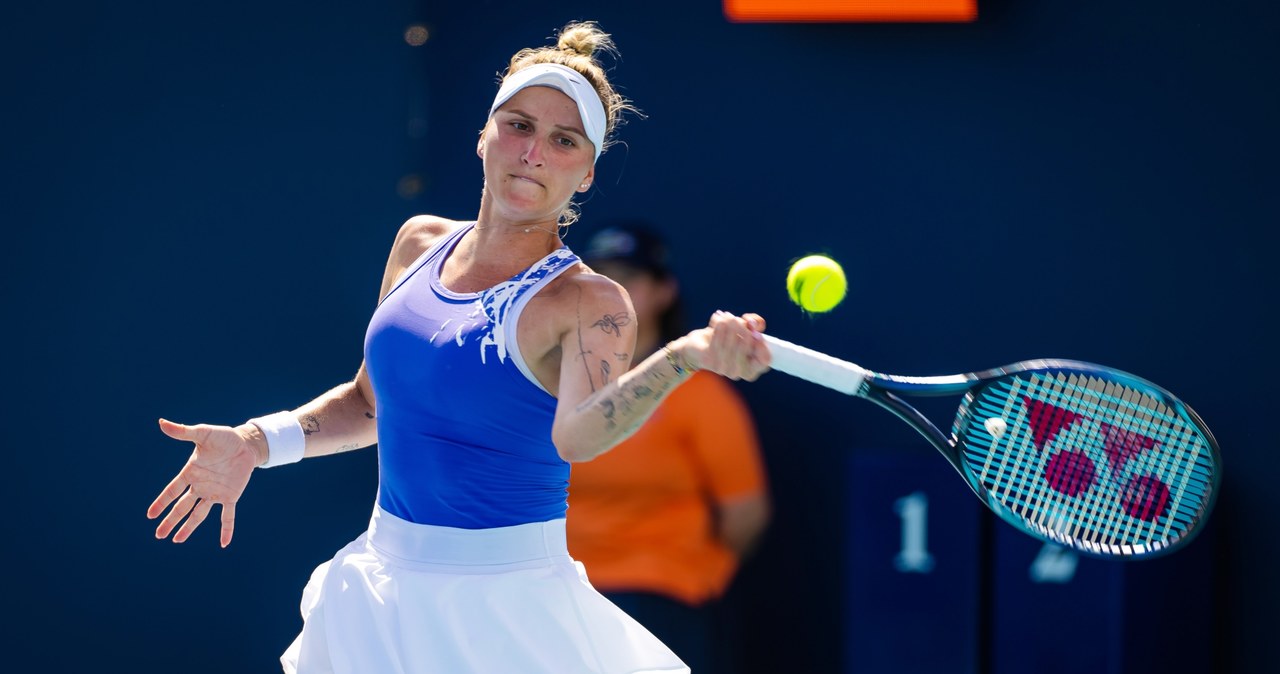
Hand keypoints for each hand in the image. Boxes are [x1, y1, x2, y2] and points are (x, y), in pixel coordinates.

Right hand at [147, 418, 260, 546]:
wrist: (245, 443)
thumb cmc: (223, 438)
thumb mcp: (203, 433)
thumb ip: (183, 432)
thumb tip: (161, 422)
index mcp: (191, 473)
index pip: (172, 491)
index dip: (161, 502)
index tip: (150, 515)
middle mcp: (200, 486)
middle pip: (182, 507)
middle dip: (170, 521)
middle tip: (158, 534)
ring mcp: (215, 493)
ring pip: (198, 514)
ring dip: (188, 527)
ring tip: (177, 540)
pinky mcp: (231, 496)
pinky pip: (228, 516)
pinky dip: (226, 529)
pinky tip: (224, 543)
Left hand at [680, 311, 770, 381]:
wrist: (701, 343)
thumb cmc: (728, 336)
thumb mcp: (745, 327)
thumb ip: (755, 323)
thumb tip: (753, 323)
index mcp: (752, 368)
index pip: (765, 359)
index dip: (762, 344)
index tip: (756, 332)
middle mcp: (739, 372)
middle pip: (746, 347)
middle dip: (742, 329)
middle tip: (737, 318)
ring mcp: (724, 369)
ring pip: (731, 343)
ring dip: (729, 325)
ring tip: (727, 315)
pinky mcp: (709, 362)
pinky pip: (717, 341)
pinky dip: (718, 327)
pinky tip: (718, 318)